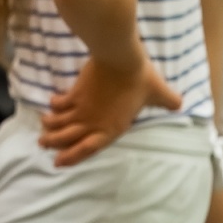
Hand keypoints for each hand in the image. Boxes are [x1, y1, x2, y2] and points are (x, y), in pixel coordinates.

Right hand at [39, 52, 180, 166]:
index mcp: (112, 128)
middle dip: (53, 143)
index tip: (58, 162)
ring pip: (60, 121)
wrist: (120, 60)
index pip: (89, 148)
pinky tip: (51, 105)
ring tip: (42, 128)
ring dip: (50, 126)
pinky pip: (61, 103)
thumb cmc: (140, 78)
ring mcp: (82, 108)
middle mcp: (93, 122)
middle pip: (68, 137)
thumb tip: (180, 104)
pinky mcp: (76, 93)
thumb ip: (169, 102)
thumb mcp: (159, 93)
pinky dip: (54, 106)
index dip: (72, 157)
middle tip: (42, 144)